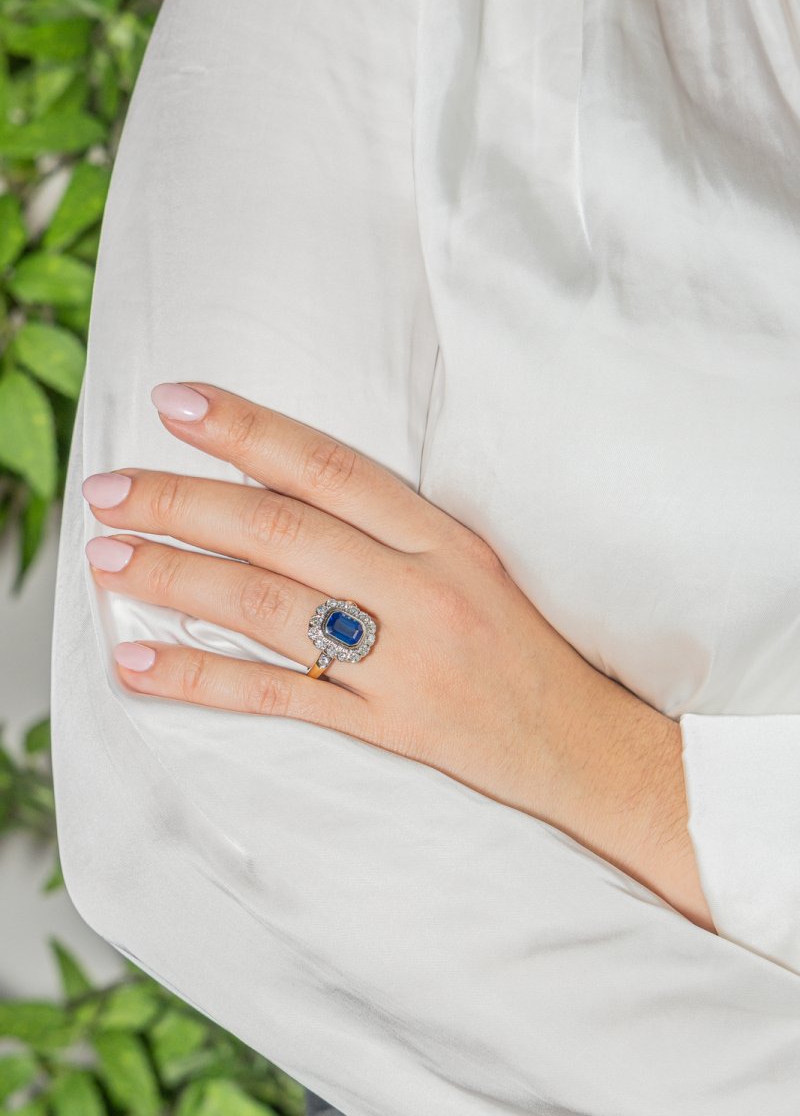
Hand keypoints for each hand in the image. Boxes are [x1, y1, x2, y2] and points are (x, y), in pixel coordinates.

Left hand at [82, 381, 714, 931]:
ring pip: (266, 606)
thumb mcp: (473, 565)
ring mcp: (403, 660)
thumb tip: (285, 499)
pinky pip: (277, 698)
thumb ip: (391, 531)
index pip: (329, 467)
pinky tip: (140, 665)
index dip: (248, 430)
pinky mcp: (388, 726)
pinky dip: (201, 680)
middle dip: (182, 502)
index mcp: (443, 537)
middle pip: (279, 531)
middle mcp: (421, 588)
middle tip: (108, 489)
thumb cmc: (526, 647)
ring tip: (108, 560)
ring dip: (175, 578)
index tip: (177, 402)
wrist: (587, 745)